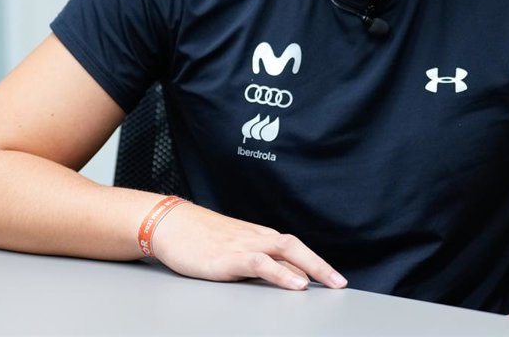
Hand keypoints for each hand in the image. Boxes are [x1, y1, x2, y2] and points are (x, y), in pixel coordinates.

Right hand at [151, 203, 346, 291]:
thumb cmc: (196, 237)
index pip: (293, 248)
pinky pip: (261, 263)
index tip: (333, 278)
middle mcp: (255, 238)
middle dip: (321, 265)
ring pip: (285, 250)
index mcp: (256, 236)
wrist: (168, 223)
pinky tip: (295, 283)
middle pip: (296, 247)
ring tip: (329, 283)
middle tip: (341, 283)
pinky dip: (281, 272)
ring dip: (311, 266)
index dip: (315, 262)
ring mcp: (242, 246)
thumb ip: (250, 260)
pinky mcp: (227, 258)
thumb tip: (268, 275)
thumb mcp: (229, 248)